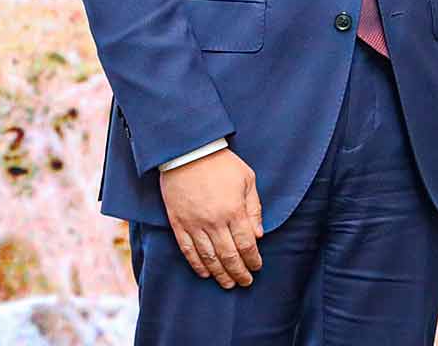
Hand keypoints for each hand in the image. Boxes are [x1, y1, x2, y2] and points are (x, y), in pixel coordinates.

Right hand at [157, 148, 263, 287]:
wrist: (188, 153)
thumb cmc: (222, 164)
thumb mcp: (247, 180)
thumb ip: (254, 208)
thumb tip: (258, 235)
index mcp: (234, 210)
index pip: (246, 244)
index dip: (253, 259)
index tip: (257, 267)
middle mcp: (214, 222)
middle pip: (228, 256)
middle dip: (238, 272)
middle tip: (245, 282)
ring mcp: (194, 225)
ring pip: (208, 258)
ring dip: (219, 274)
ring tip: (227, 284)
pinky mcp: (178, 224)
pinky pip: (188, 250)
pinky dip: (197, 265)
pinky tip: (205, 273)